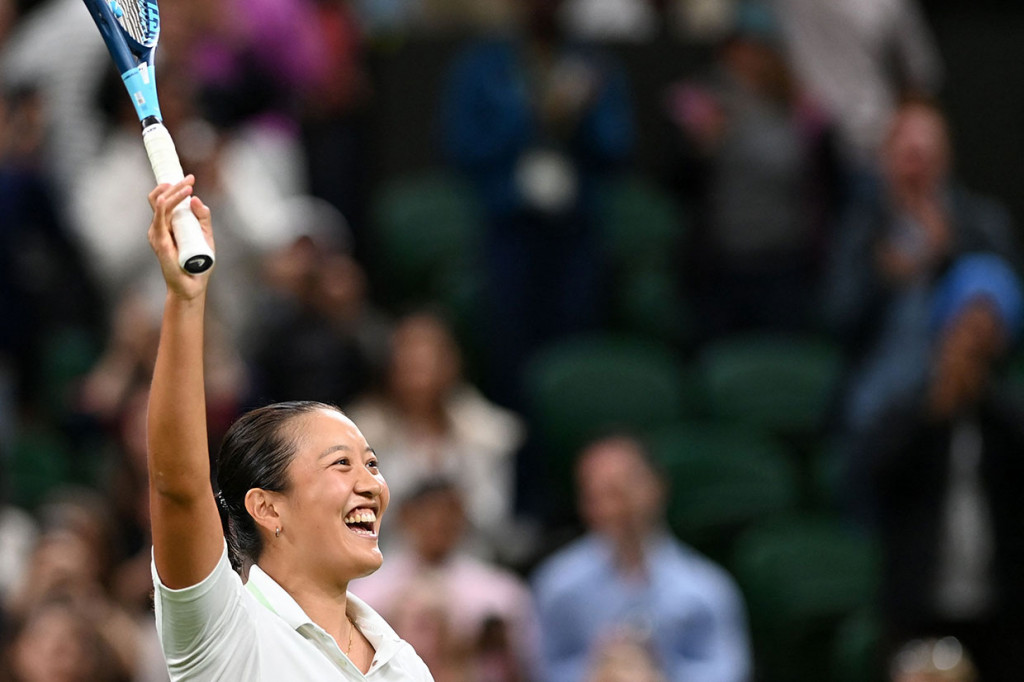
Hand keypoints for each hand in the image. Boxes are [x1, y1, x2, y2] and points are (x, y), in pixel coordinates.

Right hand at [147, 176, 214, 299]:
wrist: (193, 286)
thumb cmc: (198, 263)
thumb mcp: (205, 236)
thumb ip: (203, 218)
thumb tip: (196, 199)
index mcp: (168, 224)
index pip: (164, 200)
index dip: (174, 186)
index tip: (190, 178)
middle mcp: (159, 227)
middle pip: (160, 198)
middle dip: (175, 185)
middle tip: (190, 179)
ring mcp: (158, 234)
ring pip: (161, 205)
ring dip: (174, 193)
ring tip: (188, 187)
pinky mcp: (160, 242)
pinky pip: (159, 220)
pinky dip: (163, 207)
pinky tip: (169, 198)